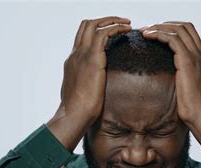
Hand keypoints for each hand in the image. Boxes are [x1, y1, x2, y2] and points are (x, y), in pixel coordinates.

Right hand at [48, 17, 130, 150]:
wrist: (74, 115)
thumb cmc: (78, 111)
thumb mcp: (80, 93)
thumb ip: (84, 86)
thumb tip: (91, 89)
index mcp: (73, 62)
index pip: (82, 37)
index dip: (97, 31)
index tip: (112, 33)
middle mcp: (75, 54)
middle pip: (86, 25)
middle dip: (105, 20)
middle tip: (122, 23)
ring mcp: (82, 55)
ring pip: (94, 25)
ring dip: (112, 21)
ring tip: (127, 24)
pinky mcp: (92, 59)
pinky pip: (104, 34)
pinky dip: (116, 28)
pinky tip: (127, 31)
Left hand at [140, 22, 200, 125]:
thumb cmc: (195, 110)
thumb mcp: (191, 91)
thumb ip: (185, 81)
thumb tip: (175, 83)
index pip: (191, 34)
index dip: (173, 29)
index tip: (157, 34)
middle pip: (185, 26)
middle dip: (165, 24)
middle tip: (148, 29)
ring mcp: (196, 57)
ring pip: (179, 29)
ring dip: (159, 27)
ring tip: (144, 31)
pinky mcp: (188, 62)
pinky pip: (173, 39)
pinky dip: (159, 34)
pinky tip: (148, 36)